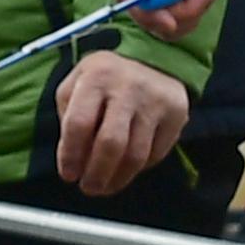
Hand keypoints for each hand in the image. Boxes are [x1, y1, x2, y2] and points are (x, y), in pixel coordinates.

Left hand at [53, 50, 190, 197]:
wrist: (154, 57)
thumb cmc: (105, 78)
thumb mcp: (77, 84)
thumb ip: (69, 117)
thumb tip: (73, 159)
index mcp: (96, 77)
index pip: (79, 123)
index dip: (71, 155)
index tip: (68, 174)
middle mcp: (128, 88)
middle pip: (111, 144)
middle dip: (96, 174)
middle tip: (88, 187)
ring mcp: (156, 101)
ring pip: (136, 155)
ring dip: (117, 179)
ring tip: (104, 187)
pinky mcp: (177, 114)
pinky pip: (156, 153)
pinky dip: (138, 168)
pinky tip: (126, 169)